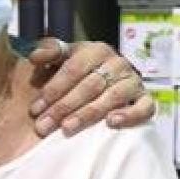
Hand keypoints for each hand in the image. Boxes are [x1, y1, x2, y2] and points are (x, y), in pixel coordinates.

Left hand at [28, 39, 153, 136]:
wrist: (103, 85)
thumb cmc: (74, 74)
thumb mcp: (59, 59)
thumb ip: (47, 52)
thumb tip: (34, 55)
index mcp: (95, 50)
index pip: (73, 69)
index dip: (53, 88)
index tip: (35, 108)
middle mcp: (117, 63)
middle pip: (90, 85)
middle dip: (64, 106)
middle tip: (44, 126)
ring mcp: (133, 81)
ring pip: (112, 97)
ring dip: (88, 113)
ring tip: (67, 128)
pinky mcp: (145, 99)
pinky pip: (144, 108)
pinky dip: (130, 115)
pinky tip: (111, 123)